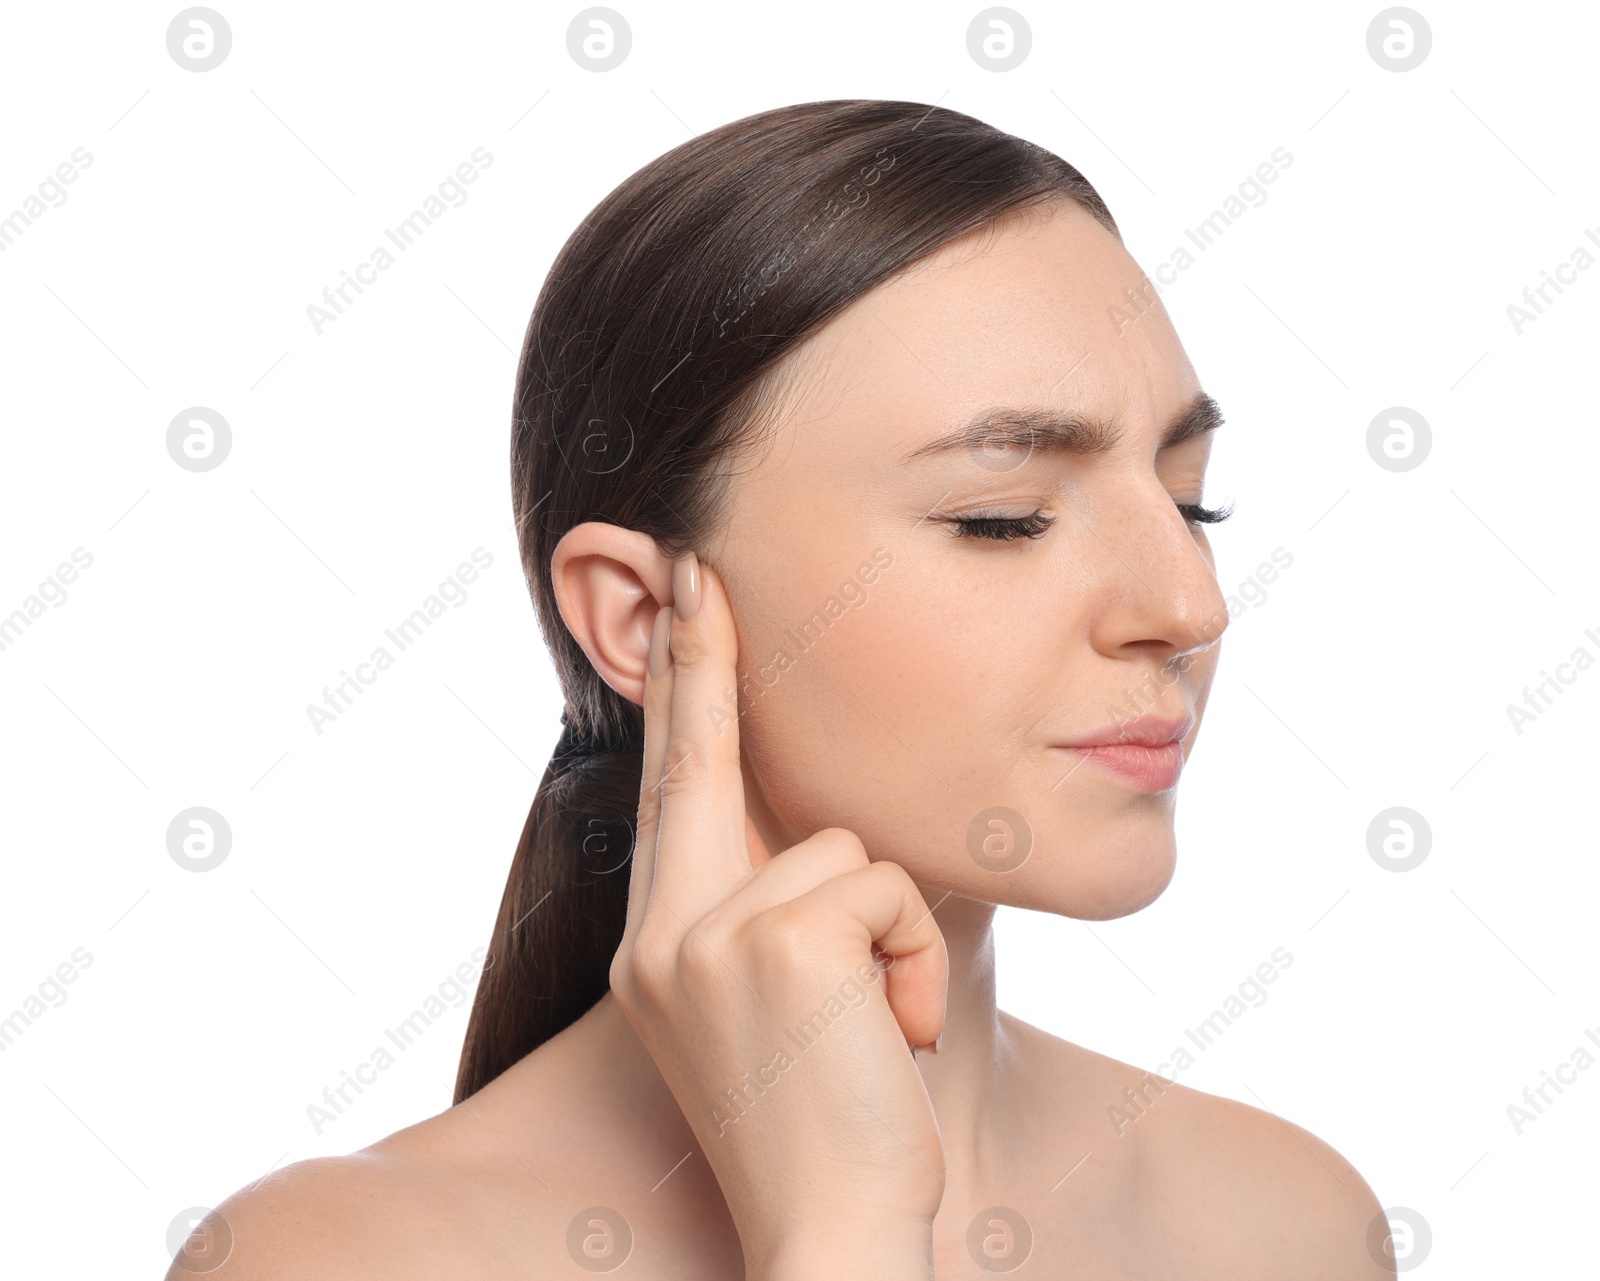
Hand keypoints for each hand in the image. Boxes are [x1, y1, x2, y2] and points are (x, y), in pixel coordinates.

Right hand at [607, 554, 948, 1279]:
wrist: (833, 1237)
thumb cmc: (836, 1123)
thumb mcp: (795, 1010)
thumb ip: (787, 911)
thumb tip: (825, 829)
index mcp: (662, 947)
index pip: (671, 794)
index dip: (677, 694)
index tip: (680, 599)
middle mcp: (661, 933)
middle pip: (703, 763)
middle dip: (701, 657)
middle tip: (692, 559)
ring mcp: (704, 934)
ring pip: (842, 844)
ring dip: (891, 934)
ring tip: (879, 1028)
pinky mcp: (774, 938)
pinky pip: (881, 885)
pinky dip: (913, 961)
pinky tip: (891, 1036)